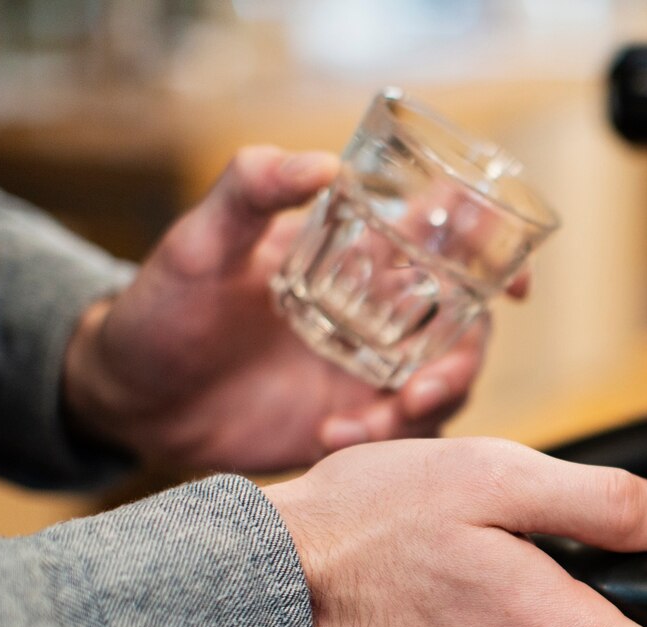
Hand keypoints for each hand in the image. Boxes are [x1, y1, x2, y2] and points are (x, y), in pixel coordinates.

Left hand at [63, 145, 494, 473]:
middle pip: (463, 331)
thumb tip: (320, 163)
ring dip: (425, 410)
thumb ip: (249, 190)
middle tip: (421, 390)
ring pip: (442, 389)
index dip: (495, 258)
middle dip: (462, 362)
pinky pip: (398, 437)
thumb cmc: (158, 308)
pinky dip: (380, 443)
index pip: (445, 245)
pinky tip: (328, 440)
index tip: (517, 285)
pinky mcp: (350, 423)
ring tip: (364, 424)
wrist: (128, 397)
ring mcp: (366, 372)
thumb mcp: (198, 244)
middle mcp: (375, 315)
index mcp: (354, 259)